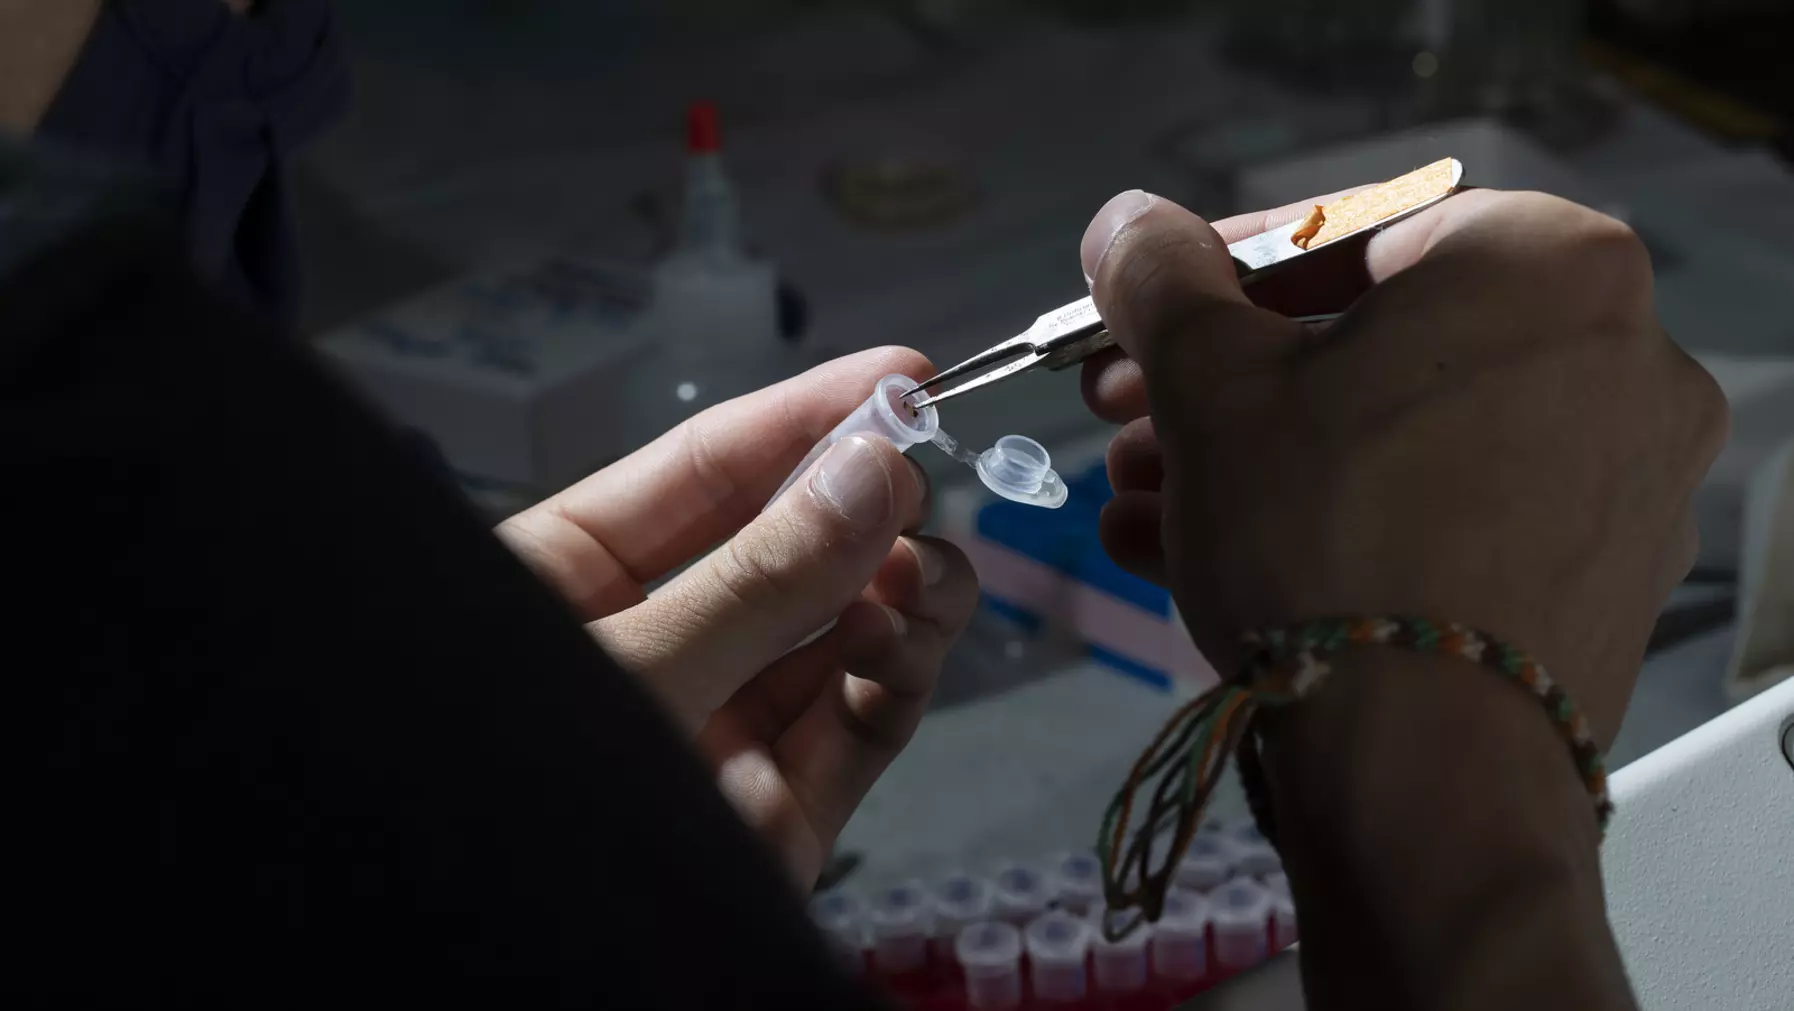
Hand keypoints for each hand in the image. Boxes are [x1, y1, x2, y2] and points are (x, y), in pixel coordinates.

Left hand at [498, 348, 977, 886]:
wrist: (493, 976)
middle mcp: (657, 648)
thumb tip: (871, 472)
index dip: (801, 419)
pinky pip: (857, 722)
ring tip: (936, 564)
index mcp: (570, 588)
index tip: (904, 374)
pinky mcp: (780, 811)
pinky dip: (900, 671)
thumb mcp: (628, 672)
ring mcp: (722, 729)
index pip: (700, 476)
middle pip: (781, 548)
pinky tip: (919, 627)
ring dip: (897, 589)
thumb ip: (755, 580)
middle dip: (860, 504)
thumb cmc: (505, 794)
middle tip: (929, 470)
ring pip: (835, 633)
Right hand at [1078, 191, 1724, 1010]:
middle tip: (1122, 415)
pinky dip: (1329, 522)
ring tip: (1137, 502)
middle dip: (1221, 386)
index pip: (1345, 232)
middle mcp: (1619, 355)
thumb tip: (1126, 223)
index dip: (1209, 273)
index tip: (1137, 314)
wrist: (1426, 781)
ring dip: (1252, 462)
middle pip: (1371, 347)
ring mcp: (1624, 475)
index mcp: (1546, 264)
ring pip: (1396, 440)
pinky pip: (1441, 515)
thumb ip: (1159, 278)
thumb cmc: (1320, 537)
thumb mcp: (1208, 386)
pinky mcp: (1600, 577)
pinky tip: (1199, 557)